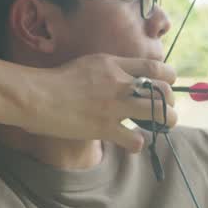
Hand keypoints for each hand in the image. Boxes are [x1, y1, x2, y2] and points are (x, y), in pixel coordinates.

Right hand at [20, 54, 178, 153]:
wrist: (35, 96)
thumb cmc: (58, 81)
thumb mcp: (90, 64)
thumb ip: (113, 69)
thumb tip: (132, 78)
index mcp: (114, 65)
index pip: (156, 67)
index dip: (169, 78)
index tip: (168, 86)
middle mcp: (118, 83)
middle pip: (163, 91)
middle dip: (172, 102)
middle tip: (168, 110)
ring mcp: (113, 106)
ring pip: (159, 113)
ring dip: (167, 121)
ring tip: (164, 126)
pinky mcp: (104, 128)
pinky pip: (134, 139)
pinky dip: (138, 143)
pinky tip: (133, 142)